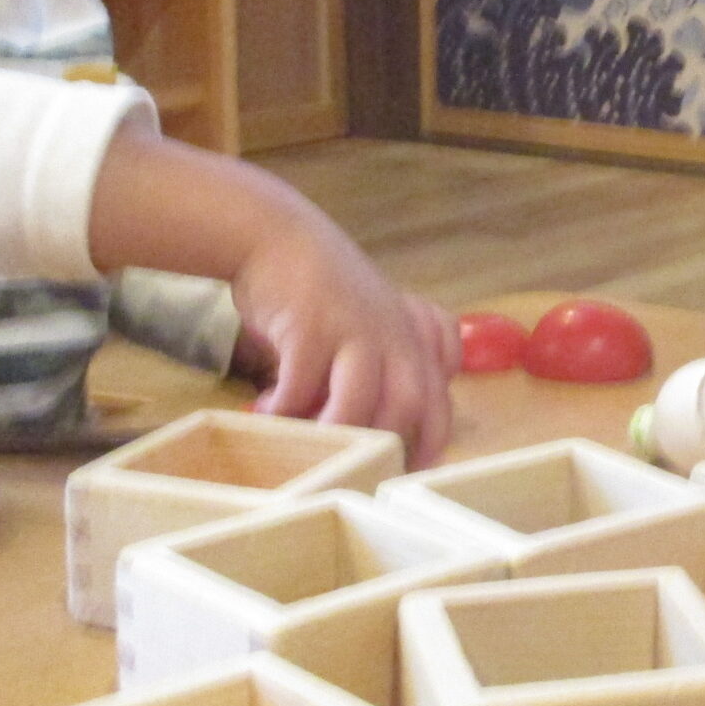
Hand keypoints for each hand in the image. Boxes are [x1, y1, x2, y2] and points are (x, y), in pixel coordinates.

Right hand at [229, 213, 456, 464]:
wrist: (277, 236)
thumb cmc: (324, 288)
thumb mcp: (372, 316)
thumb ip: (390, 360)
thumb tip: (386, 427)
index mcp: (412, 335)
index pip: (439, 396)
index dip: (432, 438)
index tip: (412, 469)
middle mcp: (391, 333)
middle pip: (408, 404)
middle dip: (384, 446)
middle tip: (354, 469)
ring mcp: (353, 328)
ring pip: (360, 402)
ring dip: (333, 434)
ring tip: (308, 448)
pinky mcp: (310, 327)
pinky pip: (301, 388)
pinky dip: (283, 410)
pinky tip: (265, 411)